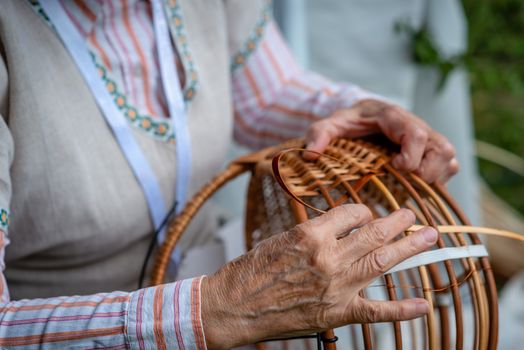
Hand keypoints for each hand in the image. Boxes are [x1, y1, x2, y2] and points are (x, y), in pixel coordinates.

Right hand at [201, 205, 437, 348]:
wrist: (234, 305)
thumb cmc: (251, 270)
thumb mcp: (280, 239)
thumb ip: (314, 235)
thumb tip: (339, 230)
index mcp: (311, 234)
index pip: (351, 213)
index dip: (363, 211)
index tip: (366, 214)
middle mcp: (328, 257)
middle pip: (374, 233)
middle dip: (398, 222)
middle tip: (412, 216)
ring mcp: (335, 286)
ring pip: (382, 261)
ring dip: (409, 248)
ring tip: (429, 237)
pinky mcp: (336, 313)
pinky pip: (376, 311)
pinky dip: (402, 309)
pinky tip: (422, 305)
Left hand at [305, 99, 458, 182]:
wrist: (361, 116)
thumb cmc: (348, 121)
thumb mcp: (329, 124)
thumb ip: (319, 134)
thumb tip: (310, 154)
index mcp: (393, 117)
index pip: (416, 133)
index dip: (412, 154)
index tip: (395, 167)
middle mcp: (415, 126)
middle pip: (442, 147)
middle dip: (430, 170)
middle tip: (407, 181)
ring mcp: (425, 140)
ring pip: (448, 157)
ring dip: (436, 176)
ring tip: (411, 186)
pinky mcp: (428, 152)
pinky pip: (447, 166)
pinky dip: (437, 180)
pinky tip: (415, 187)